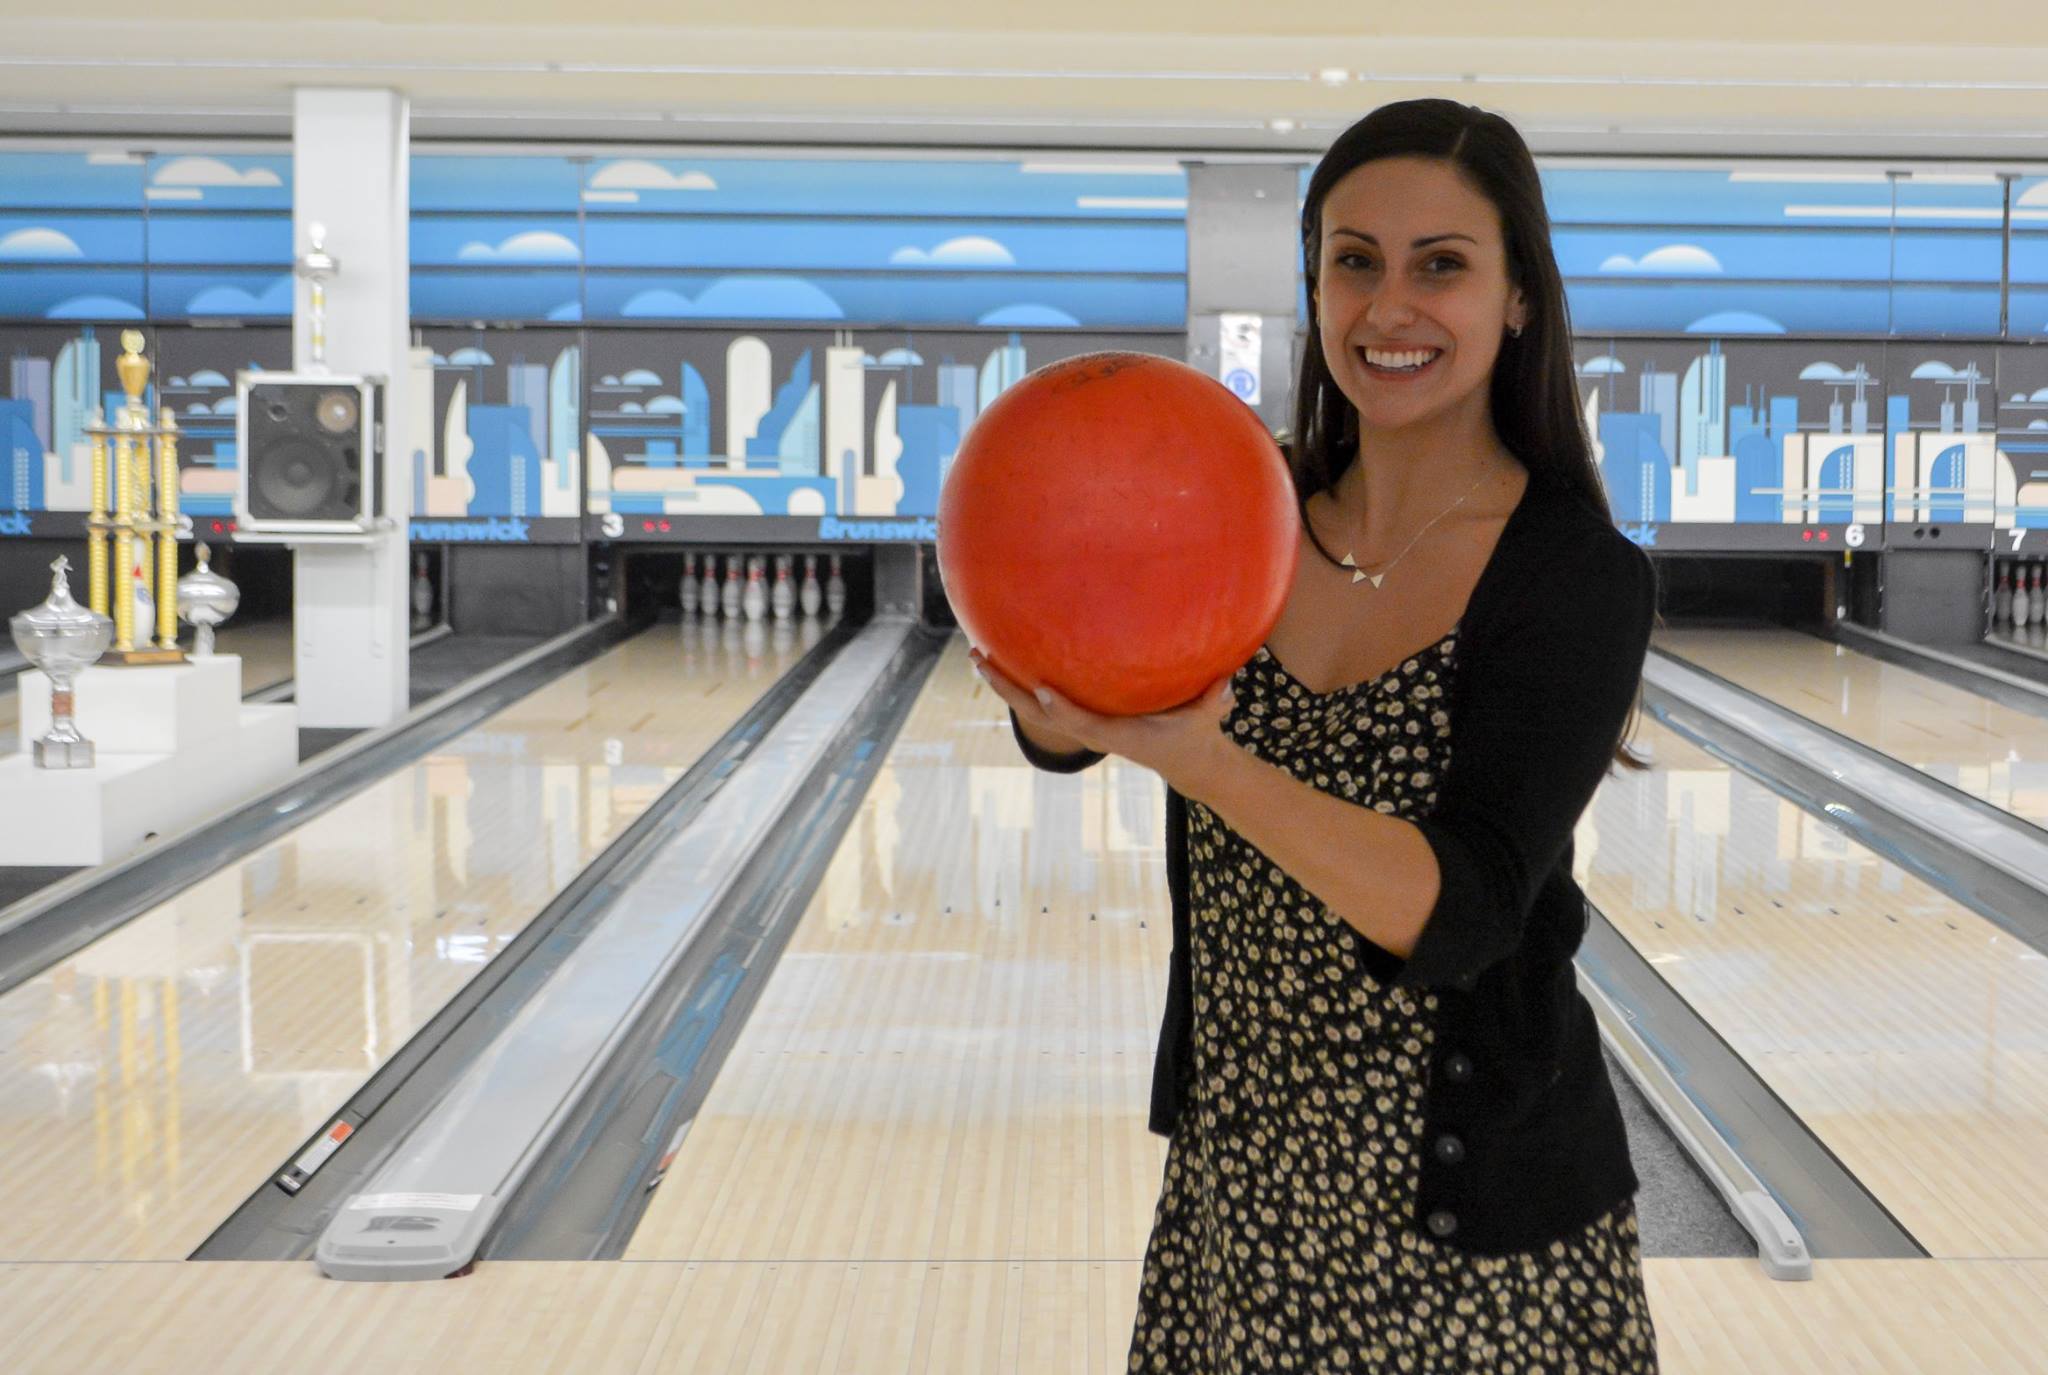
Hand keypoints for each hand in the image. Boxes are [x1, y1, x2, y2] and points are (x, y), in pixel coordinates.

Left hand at [970, 648, 1238, 801]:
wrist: (1187, 763)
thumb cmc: (1197, 733)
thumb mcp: (1209, 717)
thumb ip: (1215, 699)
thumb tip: (1228, 679)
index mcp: (1119, 735)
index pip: (1084, 723)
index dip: (1061, 709)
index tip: (1040, 688)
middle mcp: (1093, 730)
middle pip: (1040, 713)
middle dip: (1007, 687)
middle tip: (978, 658)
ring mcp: (1084, 725)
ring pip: (1034, 708)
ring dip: (1003, 683)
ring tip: (976, 654)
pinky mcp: (1083, 719)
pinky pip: (1045, 701)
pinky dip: (1022, 682)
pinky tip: (1006, 655)